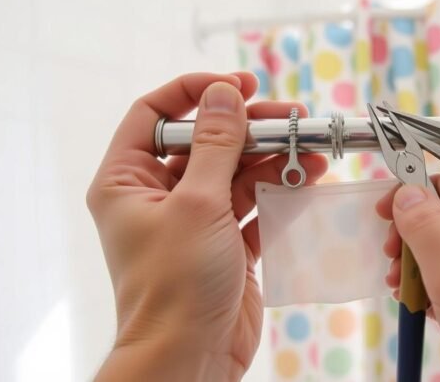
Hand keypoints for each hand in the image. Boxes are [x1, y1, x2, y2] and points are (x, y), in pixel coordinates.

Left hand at [87, 73, 326, 380]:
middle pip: (205, 141)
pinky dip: (278, 191)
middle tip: (290, 117)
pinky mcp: (225, 243)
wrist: (190, 358)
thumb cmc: (175, 285)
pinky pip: (253, 204)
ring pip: (235, 172)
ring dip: (273, 159)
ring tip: (310, 148)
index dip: (194, 92)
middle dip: (249, 128)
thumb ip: (214, 144)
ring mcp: (194, 219)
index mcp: (128, 180)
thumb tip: (223, 93)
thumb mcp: (196, 204)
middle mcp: (158, 196)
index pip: (155, 114)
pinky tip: (307, 178)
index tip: (237, 85)